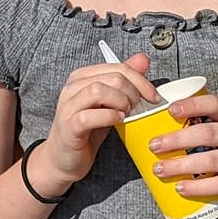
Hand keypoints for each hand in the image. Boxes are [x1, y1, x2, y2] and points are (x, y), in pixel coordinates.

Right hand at [35, 54, 159, 196]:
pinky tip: (117, 122)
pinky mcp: (69, 126)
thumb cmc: (87, 130)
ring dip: (121, 102)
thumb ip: (125, 80)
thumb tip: (143, 60)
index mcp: (83, 77)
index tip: (153, 96)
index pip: (117, 67)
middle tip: (138, 108)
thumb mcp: (110, 103)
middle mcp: (73, 87)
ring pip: (99, 90)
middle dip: (133, 92)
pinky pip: (89, 116)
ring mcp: (68, 106)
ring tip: (126, 114)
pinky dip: (109, 117)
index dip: (140, 80)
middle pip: (112, 77)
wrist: (64, 158)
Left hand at [150, 91, 217, 211]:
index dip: (193, 105)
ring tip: (160, 169)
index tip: (170, 110)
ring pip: (212, 160)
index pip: (215, 104)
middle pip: (208, 133)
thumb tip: (159, 131)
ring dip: (182, 165)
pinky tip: (181, 187)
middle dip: (178, 139)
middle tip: (154, 146)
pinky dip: (198, 187)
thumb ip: (202, 128)